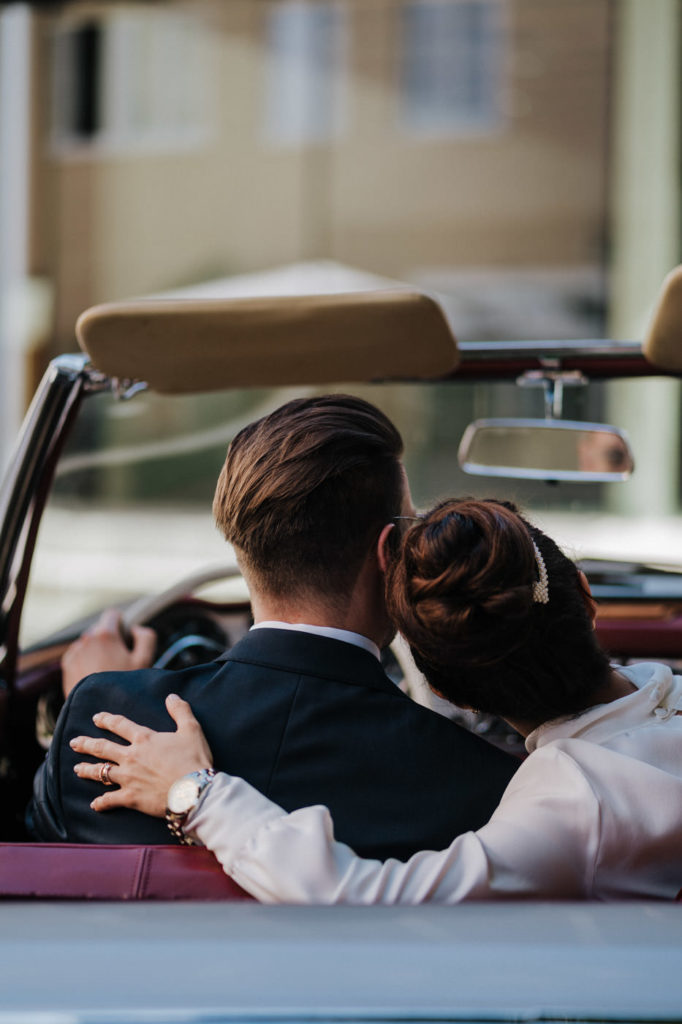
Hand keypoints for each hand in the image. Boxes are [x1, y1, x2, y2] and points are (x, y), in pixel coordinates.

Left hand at [61, 609, 156, 697]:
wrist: (98, 708)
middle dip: (109, 639)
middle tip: (119, 659)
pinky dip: (86, 659)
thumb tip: (135, 629)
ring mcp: (75, 651)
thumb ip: (146, 637)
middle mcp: (87, 639)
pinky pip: (79, 654)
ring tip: (106, 669)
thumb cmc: (123, 684)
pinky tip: (95, 674)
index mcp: (105, 635)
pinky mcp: (67, 664)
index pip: (112, 614)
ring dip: (97, 649)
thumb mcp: (144, 660)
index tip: (126, 638)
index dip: (122, 623)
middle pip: (100, 629)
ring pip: (89, 642)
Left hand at [70, 694, 212, 816]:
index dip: (107, 720)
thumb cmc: (193, 759)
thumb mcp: (192, 729)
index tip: (96, 718)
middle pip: (102, 748)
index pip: (120, 725)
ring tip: (76, 769)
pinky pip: (110, 800)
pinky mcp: (130, 798)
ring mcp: (128, 778)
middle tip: (74, 742)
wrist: (192, 791)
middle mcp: (131, 757)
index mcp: (144, 739)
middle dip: (86, 744)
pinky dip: (101, 802)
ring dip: (87, 770)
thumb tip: (172, 697)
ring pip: (100, 772)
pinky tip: (94, 804)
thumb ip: (180, 711)